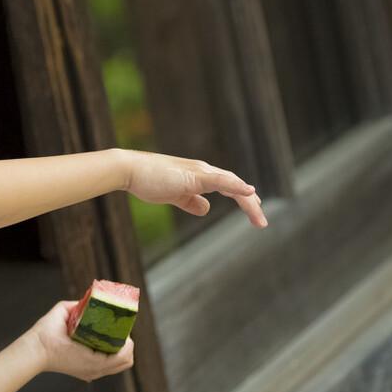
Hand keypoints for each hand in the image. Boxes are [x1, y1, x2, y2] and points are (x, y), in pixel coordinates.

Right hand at [27, 301, 133, 381]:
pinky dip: (111, 358)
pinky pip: (108, 369)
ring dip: (120, 353)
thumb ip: (77, 304)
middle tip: (118, 333)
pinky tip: (103, 346)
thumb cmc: (47, 334)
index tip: (121, 328)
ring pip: (119, 367)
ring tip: (112, 340)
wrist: (34, 352)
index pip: (124, 353)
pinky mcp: (86, 375)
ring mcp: (91, 374)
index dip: (127, 340)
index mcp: (93, 359)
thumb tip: (89, 301)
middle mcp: (95, 370)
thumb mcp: (62, 312)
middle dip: (126, 346)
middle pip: (126, 362)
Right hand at [120, 149, 266, 227]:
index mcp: (200, 175)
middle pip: (235, 186)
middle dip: (250, 204)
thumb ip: (190, 201)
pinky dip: (236, 186)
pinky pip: (220, 181)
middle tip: (261, 222)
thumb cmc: (147, 181)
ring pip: (232, 184)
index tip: (254, 213)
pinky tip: (249, 192)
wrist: (129, 170)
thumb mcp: (173, 195)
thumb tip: (206, 209)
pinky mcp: (193, 176)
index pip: (229, 187)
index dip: (243, 199)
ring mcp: (200, 172)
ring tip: (259, 216)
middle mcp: (204, 170)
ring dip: (247, 201)